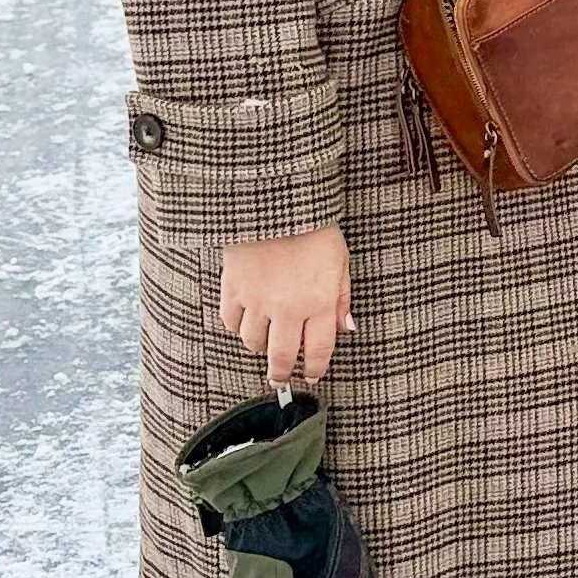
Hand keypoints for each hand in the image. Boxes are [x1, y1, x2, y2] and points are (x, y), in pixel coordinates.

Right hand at [219, 228, 352, 387]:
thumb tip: (346, 328)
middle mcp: (288, 307)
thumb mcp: (341, 260)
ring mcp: (258, 299)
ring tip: (264, 345)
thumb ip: (342, 298)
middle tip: (280, 377)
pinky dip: (237, 326)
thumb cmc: (314, 227)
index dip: (314, 368)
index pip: (317, 351)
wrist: (277, 200)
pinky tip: (245, 322)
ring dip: (259, 348)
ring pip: (252, 342)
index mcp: (319, 302)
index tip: (311, 374)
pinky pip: (230, 320)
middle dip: (281, 373)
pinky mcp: (234, 287)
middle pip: (281, 356)